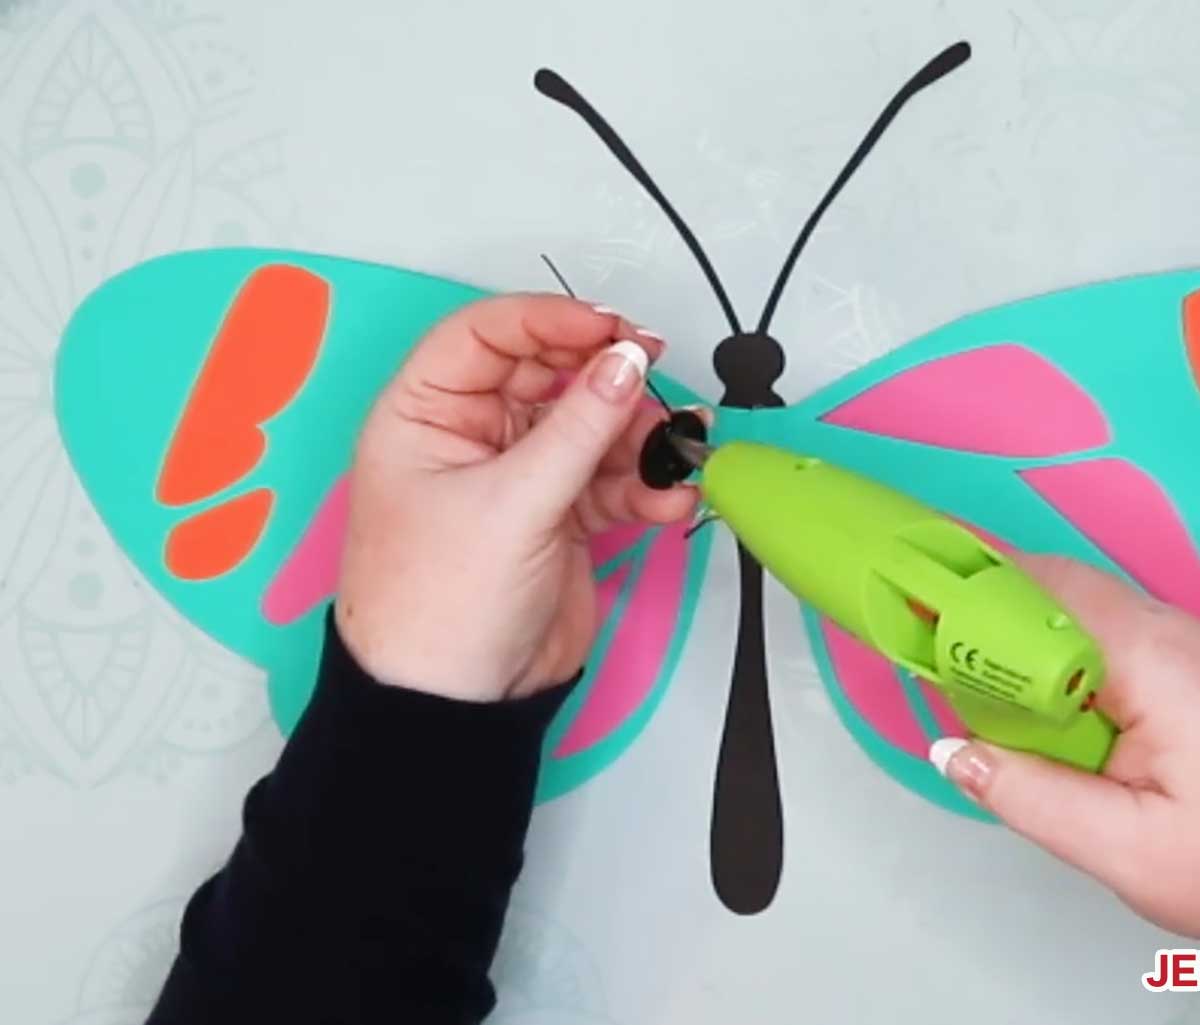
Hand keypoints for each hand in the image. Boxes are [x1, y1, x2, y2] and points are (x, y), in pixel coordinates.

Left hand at [335, 294, 698, 701]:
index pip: (487, 334)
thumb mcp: (512, 504)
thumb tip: (629, 360)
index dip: (550, 320)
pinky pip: (609, 479)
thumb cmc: (440, 606)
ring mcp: (518, 476)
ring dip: (638, 434)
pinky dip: (644, 483)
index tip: (613, 330)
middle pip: (549, 373)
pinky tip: (670, 496)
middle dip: (606, 376)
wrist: (456, 708)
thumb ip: (579, 427)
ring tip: (675, 451)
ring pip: (589, 425)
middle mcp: (470, 436)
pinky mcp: (558, 517)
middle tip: (657, 373)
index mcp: (425, 415)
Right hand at [931, 556, 1199, 949]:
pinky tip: (1034, 711)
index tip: (899, 594)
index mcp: (1157, 658)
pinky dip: (1063, 665)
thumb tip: (950, 749)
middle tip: (915, 646)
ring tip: (960, 682)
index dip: (965, 583)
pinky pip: (1114, 648)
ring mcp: (1196, 649)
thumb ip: (1032, 796)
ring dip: (1022, 644)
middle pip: (1058, 593)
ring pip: (1084, 621)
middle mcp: (1176, 632)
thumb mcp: (1131, 852)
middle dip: (983, 613)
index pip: (1043, 586)